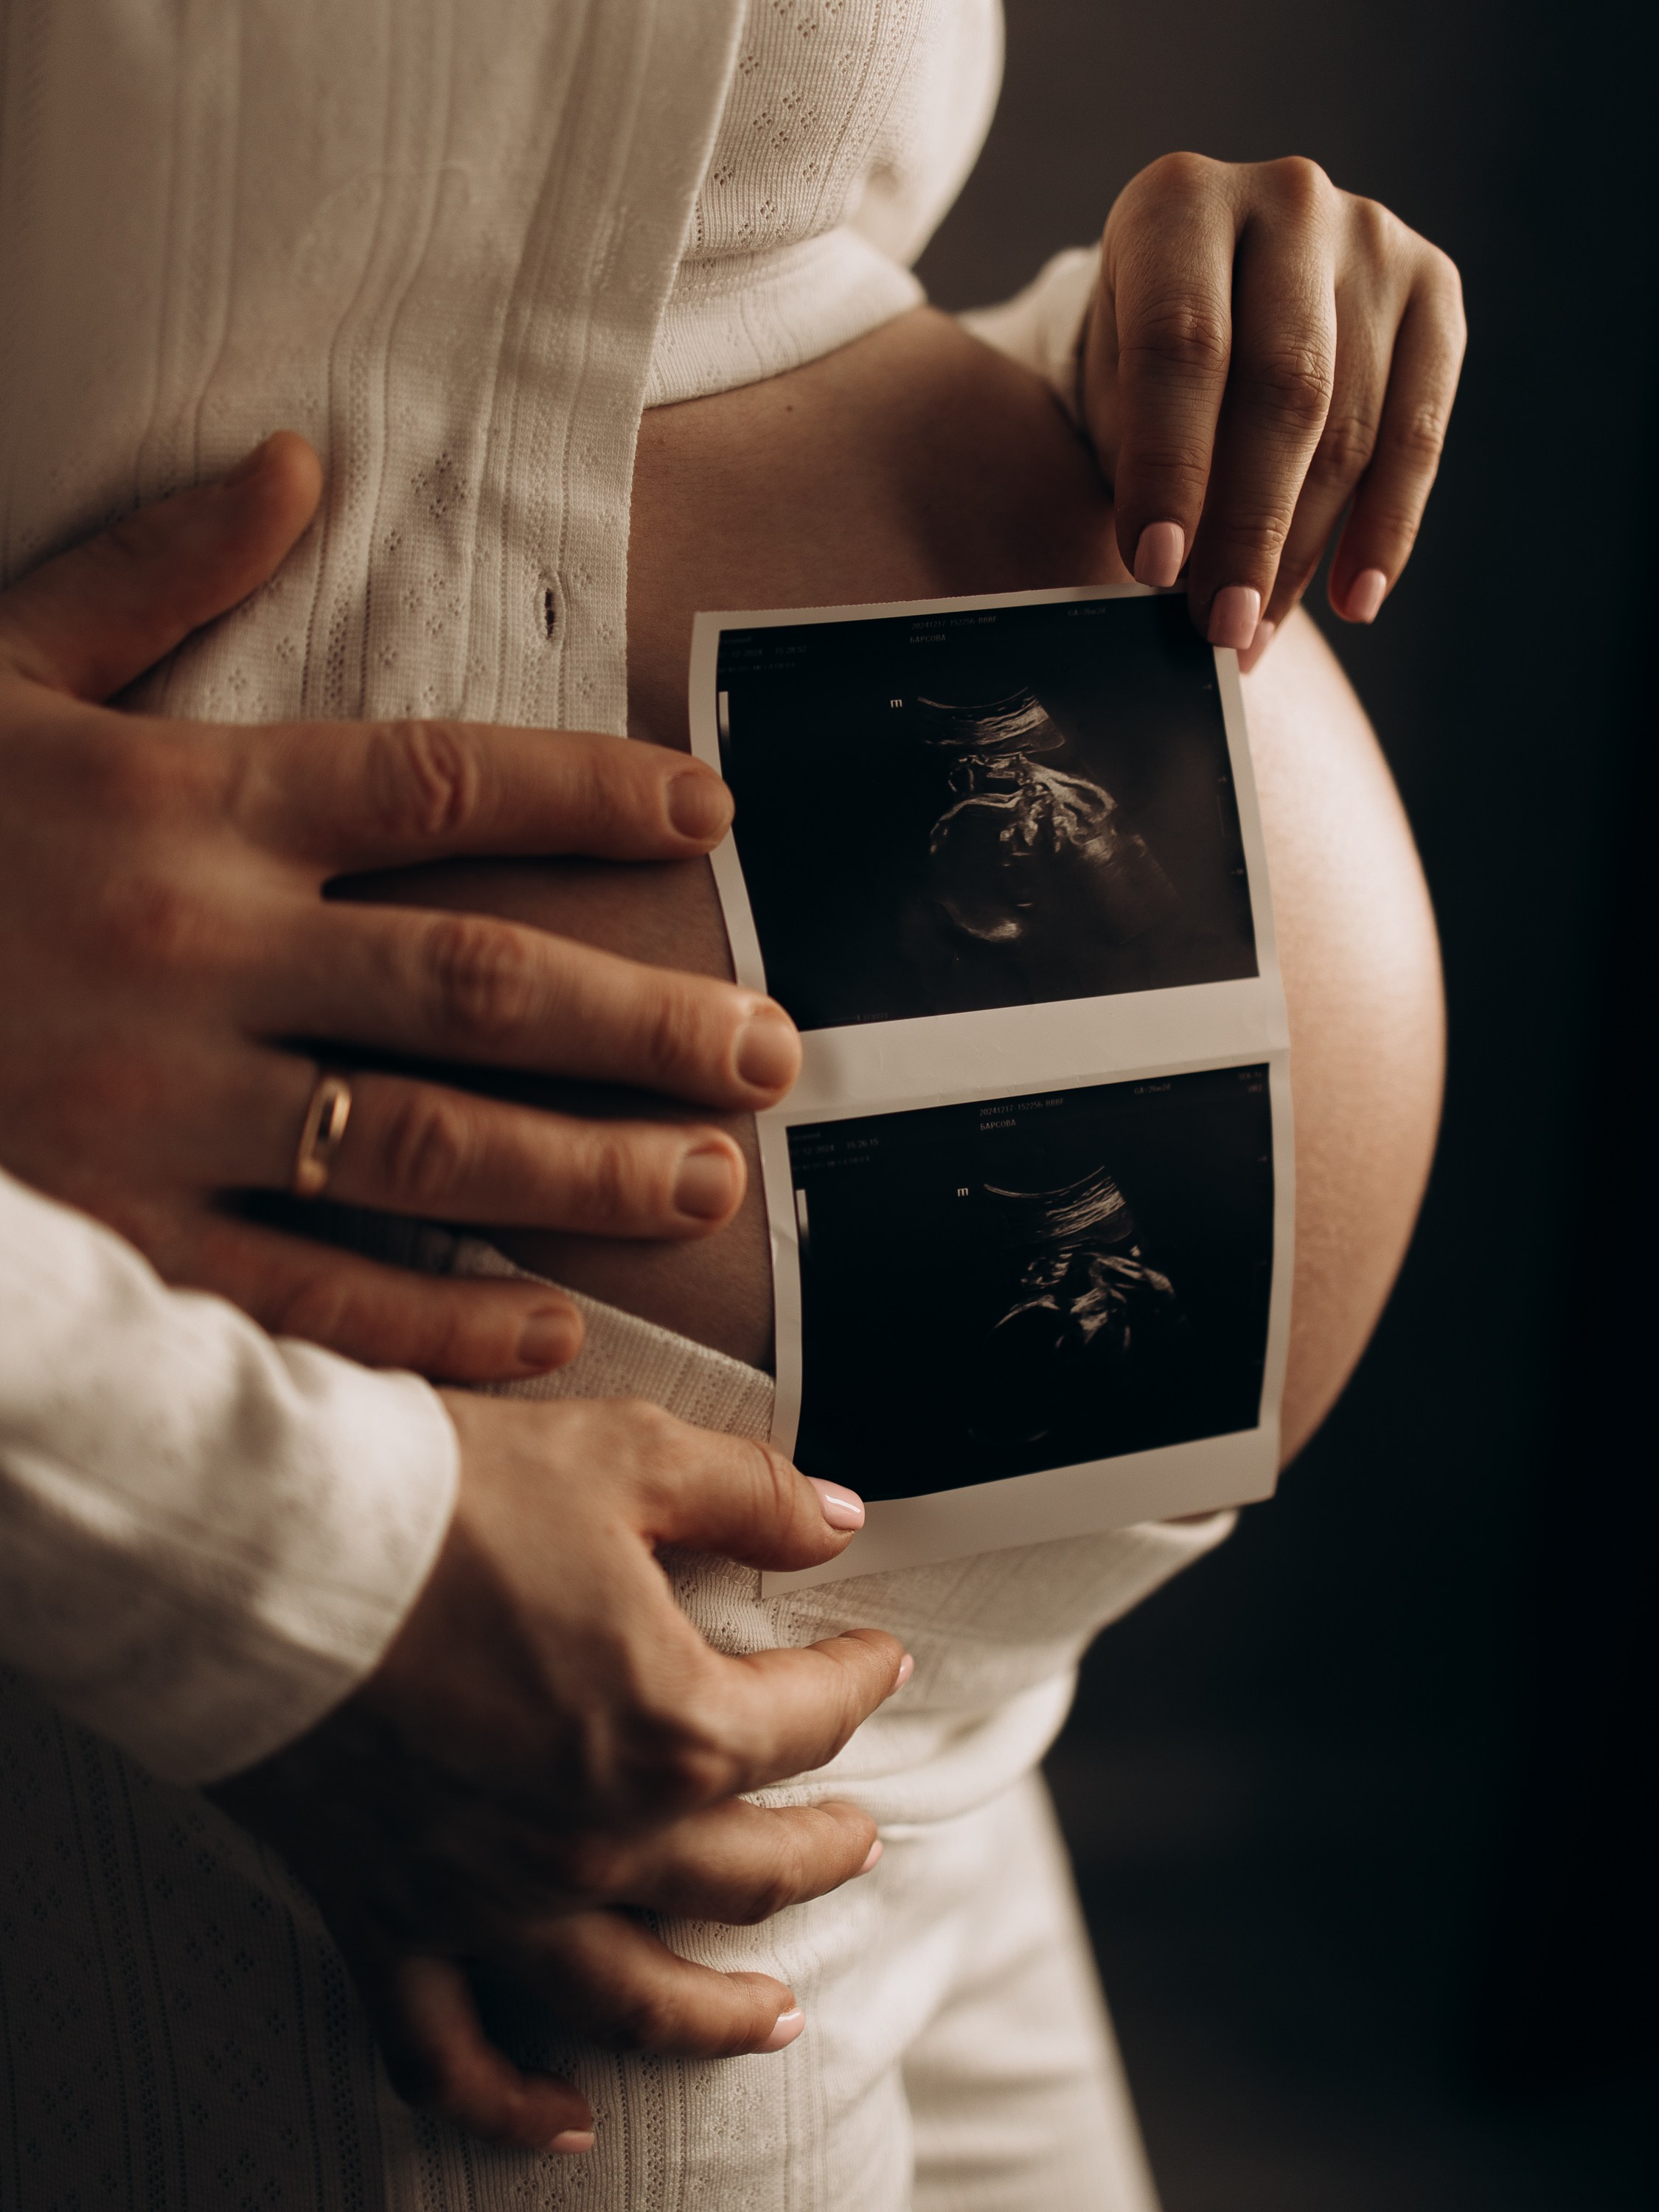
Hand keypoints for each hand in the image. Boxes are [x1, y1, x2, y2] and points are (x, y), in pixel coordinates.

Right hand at [0, 435, 802, 1378]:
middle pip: (479, 981)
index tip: (707, 811)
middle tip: (772, 1051)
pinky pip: (307, 1289)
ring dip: (588, 1167)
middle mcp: (196, 954)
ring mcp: (160, 1109)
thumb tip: (295, 463)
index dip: (592, 792)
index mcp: (182, 801)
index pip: (439, 780)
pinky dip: (436, 1317)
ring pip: (426, 1144)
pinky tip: (549, 1324)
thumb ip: (149, 576)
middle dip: (647, 1018)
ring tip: (707, 1177)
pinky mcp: (120, 1238)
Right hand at [213, 1393, 903, 2154]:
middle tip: (860, 1841)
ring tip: (781, 2021)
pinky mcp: (387, 1920)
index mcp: (668, 1725)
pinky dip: (510, 2103)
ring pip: (634, 1996)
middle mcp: (594, 1839)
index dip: (859, 1684)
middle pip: (747, 1871)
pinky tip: (567, 2126)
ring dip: (719, 2018)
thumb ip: (748, 1495)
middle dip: (822, 1854)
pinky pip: (450, 2053)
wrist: (257, 1551)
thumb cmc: (443, 1496)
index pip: (806, 1721)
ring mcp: (489, 1899)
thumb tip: (839, 1519)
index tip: (880, 1662)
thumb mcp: (625, 1455)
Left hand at [1082, 153, 1465, 666]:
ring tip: (1256, 631)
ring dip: (1303, 549)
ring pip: (1351, 423)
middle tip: (1217, 625)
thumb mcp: (1110, 390)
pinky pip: (1419, 431)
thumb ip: (1136, 466)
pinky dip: (1387, 528)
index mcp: (1177, 204)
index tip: (1155, 567)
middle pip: (1284, 389)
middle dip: (1247, 526)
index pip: (1182, 344)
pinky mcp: (1432, 288)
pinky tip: (1353, 599)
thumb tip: (1168, 590)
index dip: (1170, 465)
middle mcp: (1285, 199)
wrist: (1210, 286)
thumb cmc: (1142, 359)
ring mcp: (1371, 238)